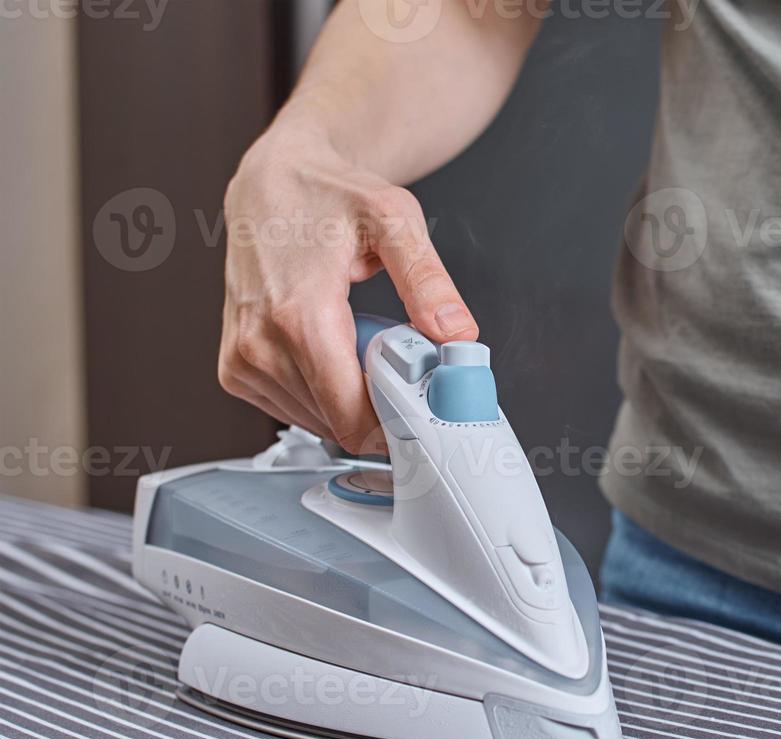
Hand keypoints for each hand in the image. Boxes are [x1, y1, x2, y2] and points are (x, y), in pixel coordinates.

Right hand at [218, 126, 478, 452]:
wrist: (271, 182)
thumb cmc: (327, 196)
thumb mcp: (393, 220)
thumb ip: (428, 280)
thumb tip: (456, 333)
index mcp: (298, 314)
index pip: (350, 416)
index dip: (397, 422)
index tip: (425, 404)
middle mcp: (259, 343)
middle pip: (339, 424)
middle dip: (380, 404)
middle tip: (398, 357)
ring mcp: (241, 360)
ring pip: (318, 424)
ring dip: (351, 399)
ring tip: (361, 342)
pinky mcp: (234, 369)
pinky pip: (293, 410)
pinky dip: (323, 394)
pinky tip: (333, 350)